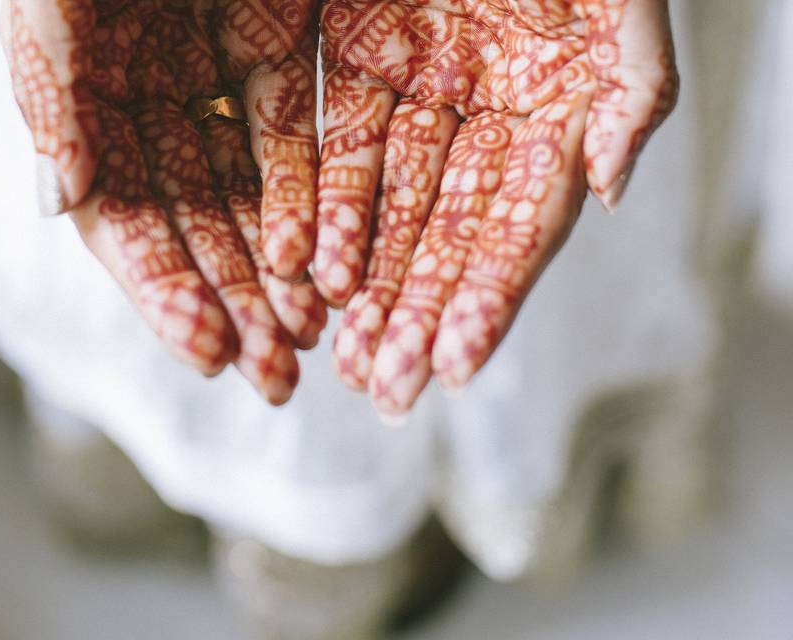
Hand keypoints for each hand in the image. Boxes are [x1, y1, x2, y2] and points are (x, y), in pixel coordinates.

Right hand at [2, 0, 324, 403]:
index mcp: (84, 100)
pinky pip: (302, 145)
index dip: (164, 290)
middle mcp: (147, 104)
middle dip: (232, 305)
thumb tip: (60, 204)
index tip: (210, 353)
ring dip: (278, 277)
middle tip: (275, 379)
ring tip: (311, 345)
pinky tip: (337, 270)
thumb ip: (51, 87)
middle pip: (192, 227)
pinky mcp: (278, 53)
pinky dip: (318, 208)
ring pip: (249, 200)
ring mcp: (211, 83)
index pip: (123, 220)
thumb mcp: (57, 0)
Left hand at [316, 0, 678, 416]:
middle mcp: (488, 112)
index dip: (491, 295)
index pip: (521, 223)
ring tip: (347, 356)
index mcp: (556, 109)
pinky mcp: (359, 59)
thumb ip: (634, 85)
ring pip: (388, 206)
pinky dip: (324, 210)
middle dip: (418, 313)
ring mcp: (421, 88)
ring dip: (368, 284)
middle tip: (387, 389)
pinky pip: (334, 146)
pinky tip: (312, 273)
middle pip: (449, 234)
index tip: (457, 364)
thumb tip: (610, 189)